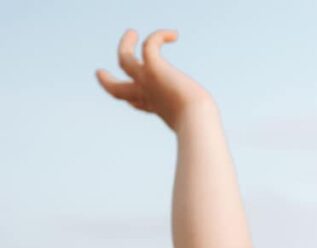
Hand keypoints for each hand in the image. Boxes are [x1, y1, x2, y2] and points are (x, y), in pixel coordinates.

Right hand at [96, 29, 213, 131]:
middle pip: (117, 89)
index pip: (137, 104)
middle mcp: (146, 94)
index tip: (132, 104)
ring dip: (125, 44)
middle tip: (99, 73)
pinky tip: (174, 35)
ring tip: (132, 32)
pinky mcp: (154, 67)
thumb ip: (200, 128)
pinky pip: (149, 45)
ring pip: (124, 59)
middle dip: (107, 82)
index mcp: (155, 109)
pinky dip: (159, 36)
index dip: (132, 102)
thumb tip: (210, 140)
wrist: (194, 119)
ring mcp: (146, 80)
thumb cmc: (200, 126)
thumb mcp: (199, 126)